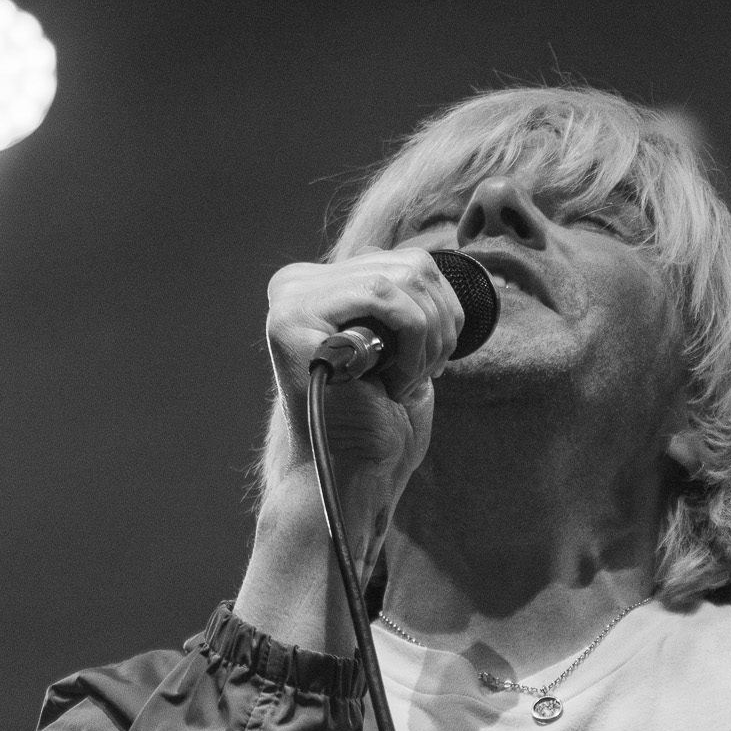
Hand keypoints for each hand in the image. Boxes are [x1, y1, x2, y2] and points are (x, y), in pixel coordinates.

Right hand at [236, 248, 463, 652]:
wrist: (355, 475)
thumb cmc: (380, 419)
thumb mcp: (400, 342)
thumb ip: (404, 295)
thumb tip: (437, 254)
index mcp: (317, 285)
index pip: (406, 261)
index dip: (442, 311)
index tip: (429, 363)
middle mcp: (294, 284)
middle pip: (410, 264)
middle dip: (440, 324)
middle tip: (424, 375)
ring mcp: (288, 300)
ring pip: (402, 280)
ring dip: (427, 339)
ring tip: (405, 380)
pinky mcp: (292, 320)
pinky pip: (384, 298)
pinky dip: (410, 343)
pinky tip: (390, 383)